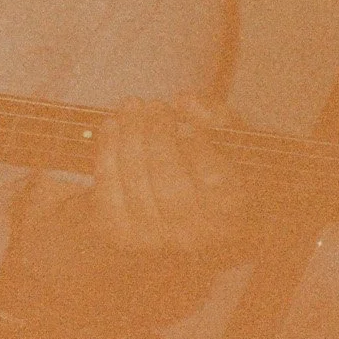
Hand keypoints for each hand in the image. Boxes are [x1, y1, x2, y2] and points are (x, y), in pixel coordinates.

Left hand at [89, 95, 245, 253]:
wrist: (171, 219)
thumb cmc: (208, 175)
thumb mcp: (230, 148)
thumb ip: (221, 120)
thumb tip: (187, 101)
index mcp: (230, 220)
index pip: (214, 179)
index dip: (198, 142)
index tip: (187, 115)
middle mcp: (193, 236)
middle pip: (168, 177)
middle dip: (157, 133)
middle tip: (156, 105)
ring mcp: (153, 238)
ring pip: (135, 176)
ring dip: (129, 132)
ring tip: (132, 106)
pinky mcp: (119, 232)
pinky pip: (107, 182)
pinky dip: (107, 148)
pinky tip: (113, 124)